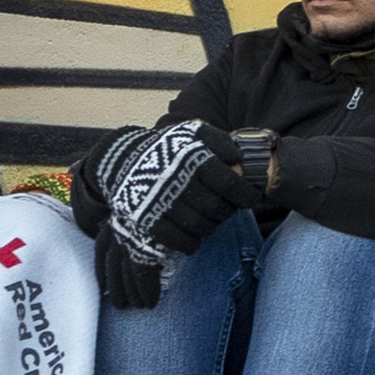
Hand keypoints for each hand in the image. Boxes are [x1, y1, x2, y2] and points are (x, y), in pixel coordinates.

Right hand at [86, 118, 234, 258]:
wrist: (121, 160)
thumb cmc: (168, 147)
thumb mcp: (194, 133)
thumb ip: (220, 141)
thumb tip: (240, 160)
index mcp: (191, 157)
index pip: (228, 183)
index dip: (245, 194)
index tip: (252, 198)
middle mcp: (176, 179)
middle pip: (216, 207)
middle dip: (229, 211)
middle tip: (230, 209)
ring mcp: (160, 202)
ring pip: (199, 225)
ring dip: (212, 226)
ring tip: (212, 219)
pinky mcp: (146, 220)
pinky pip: (178, 240)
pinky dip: (192, 242)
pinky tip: (195, 235)